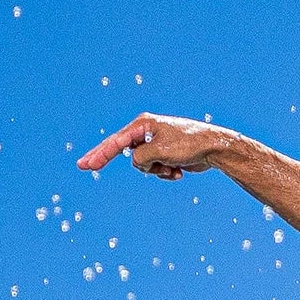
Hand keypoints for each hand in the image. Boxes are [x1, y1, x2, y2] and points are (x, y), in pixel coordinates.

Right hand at [78, 113, 231, 181]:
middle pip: (121, 150)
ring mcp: (155, 144)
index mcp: (142, 125)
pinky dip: (166, 174)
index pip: (115, 142)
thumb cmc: (188, 145)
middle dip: (106, 159)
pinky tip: (179, 171)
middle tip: (85, 166)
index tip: (85, 165)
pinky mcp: (165, 155)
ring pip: (143, 165)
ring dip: (156, 171)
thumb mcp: (159, 151)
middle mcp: (146, 132)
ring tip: (172, 167)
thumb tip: (136, 163)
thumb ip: (140, 158)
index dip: (99, 155)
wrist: (214, 149)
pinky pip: (156, 170)